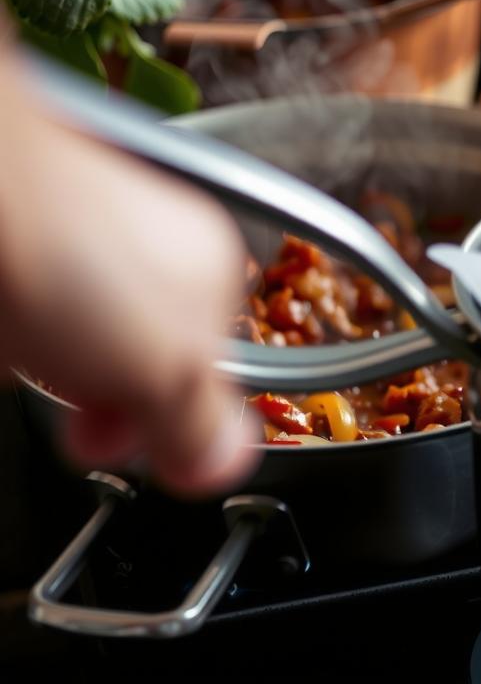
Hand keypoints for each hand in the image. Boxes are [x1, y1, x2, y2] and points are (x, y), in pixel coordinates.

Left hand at [0, 37, 258, 497]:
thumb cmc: (62, 248)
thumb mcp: (168, 367)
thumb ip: (206, 423)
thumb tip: (226, 464)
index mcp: (209, 271)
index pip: (208, 372)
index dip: (175, 422)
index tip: (146, 447)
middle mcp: (148, 254)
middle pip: (135, 364)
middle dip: (105, 408)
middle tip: (84, 427)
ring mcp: (75, 253)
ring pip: (69, 352)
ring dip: (49, 377)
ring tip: (31, 361)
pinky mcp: (21, 263)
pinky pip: (24, 331)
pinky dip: (12, 347)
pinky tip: (7, 334)